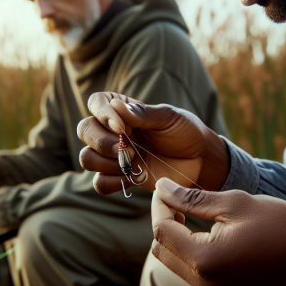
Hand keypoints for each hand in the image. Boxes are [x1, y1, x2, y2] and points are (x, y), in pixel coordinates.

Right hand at [76, 92, 228, 194]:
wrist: (200, 161)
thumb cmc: (186, 132)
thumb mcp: (169, 117)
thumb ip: (143, 113)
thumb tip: (116, 106)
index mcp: (121, 109)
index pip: (96, 103)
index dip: (102, 114)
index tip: (121, 127)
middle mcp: (111, 130)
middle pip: (85, 130)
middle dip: (102, 142)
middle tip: (126, 149)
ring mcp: (113, 155)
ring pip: (86, 157)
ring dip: (105, 162)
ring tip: (132, 162)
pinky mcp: (118, 177)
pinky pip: (99, 183)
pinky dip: (112, 181)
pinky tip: (132, 178)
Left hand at [150, 178, 285, 285]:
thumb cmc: (278, 224)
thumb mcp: (234, 203)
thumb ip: (193, 198)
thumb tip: (162, 188)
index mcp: (204, 259)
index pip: (162, 230)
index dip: (160, 205)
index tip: (166, 185)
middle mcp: (201, 281)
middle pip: (160, 249)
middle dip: (163, 220)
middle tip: (176, 195)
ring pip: (171, 259)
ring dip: (173, 234)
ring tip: (188, 208)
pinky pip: (186, 268)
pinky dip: (185, 246)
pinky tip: (199, 226)